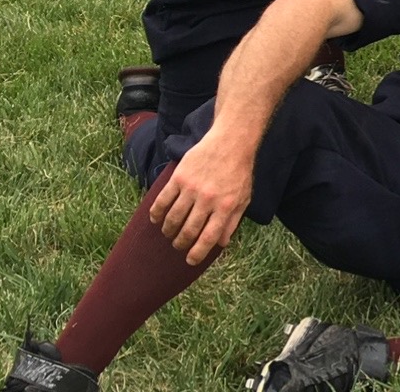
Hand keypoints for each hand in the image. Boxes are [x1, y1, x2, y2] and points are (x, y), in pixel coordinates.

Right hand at [149, 129, 256, 263]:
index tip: (190, 260)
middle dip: (180, 243)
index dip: (196, 254)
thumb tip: (221, 244)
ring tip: (169, 233)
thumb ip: (232, 221)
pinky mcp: (179, 177)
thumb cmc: (239, 170)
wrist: (231, 140)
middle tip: (178, 244)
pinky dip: (156, 214)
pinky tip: (156, 219)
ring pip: (172, 219)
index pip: (207, 239)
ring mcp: (192, 188)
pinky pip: (162, 201)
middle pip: (187, 231)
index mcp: (225, 206)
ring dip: (168, 231)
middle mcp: (208, 199)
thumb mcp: (243, 197)